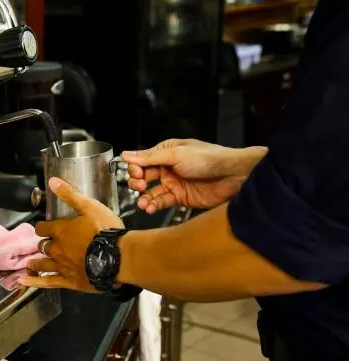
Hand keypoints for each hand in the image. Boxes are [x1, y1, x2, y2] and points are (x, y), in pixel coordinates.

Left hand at [18, 178, 123, 291]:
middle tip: (44, 245)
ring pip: (42, 264)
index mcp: (61, 230)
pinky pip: (47, 282)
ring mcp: (62, 266)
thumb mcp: (89, 207)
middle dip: (44, 245)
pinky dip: (34, 282)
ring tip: (30, 264)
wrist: (119, 257)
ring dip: (35, 262)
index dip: (43, 227)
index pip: (43, 228)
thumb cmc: (107, 231)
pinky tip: (23, 282)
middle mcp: (58, 249)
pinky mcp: (69, 281)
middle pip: (43, 246)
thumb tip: (53, 181)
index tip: (44, 228)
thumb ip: (70, 195)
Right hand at [122, 139, 265, 213]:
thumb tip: (127, 155)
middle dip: (137, 182)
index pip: (142, 160)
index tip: (135, 173)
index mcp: (167, 152)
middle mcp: (169, 167)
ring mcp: (174, 183)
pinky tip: (150, 207)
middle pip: (144, 176)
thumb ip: (149, 157)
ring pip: (151, 192)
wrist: (233, 176)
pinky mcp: (181, 197)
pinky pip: (162, 202)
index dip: (135, 167)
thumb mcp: (176, 154)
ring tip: (142, 203)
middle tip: (138, 186)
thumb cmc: (210, 159)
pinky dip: (154, 206)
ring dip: (144, 197)